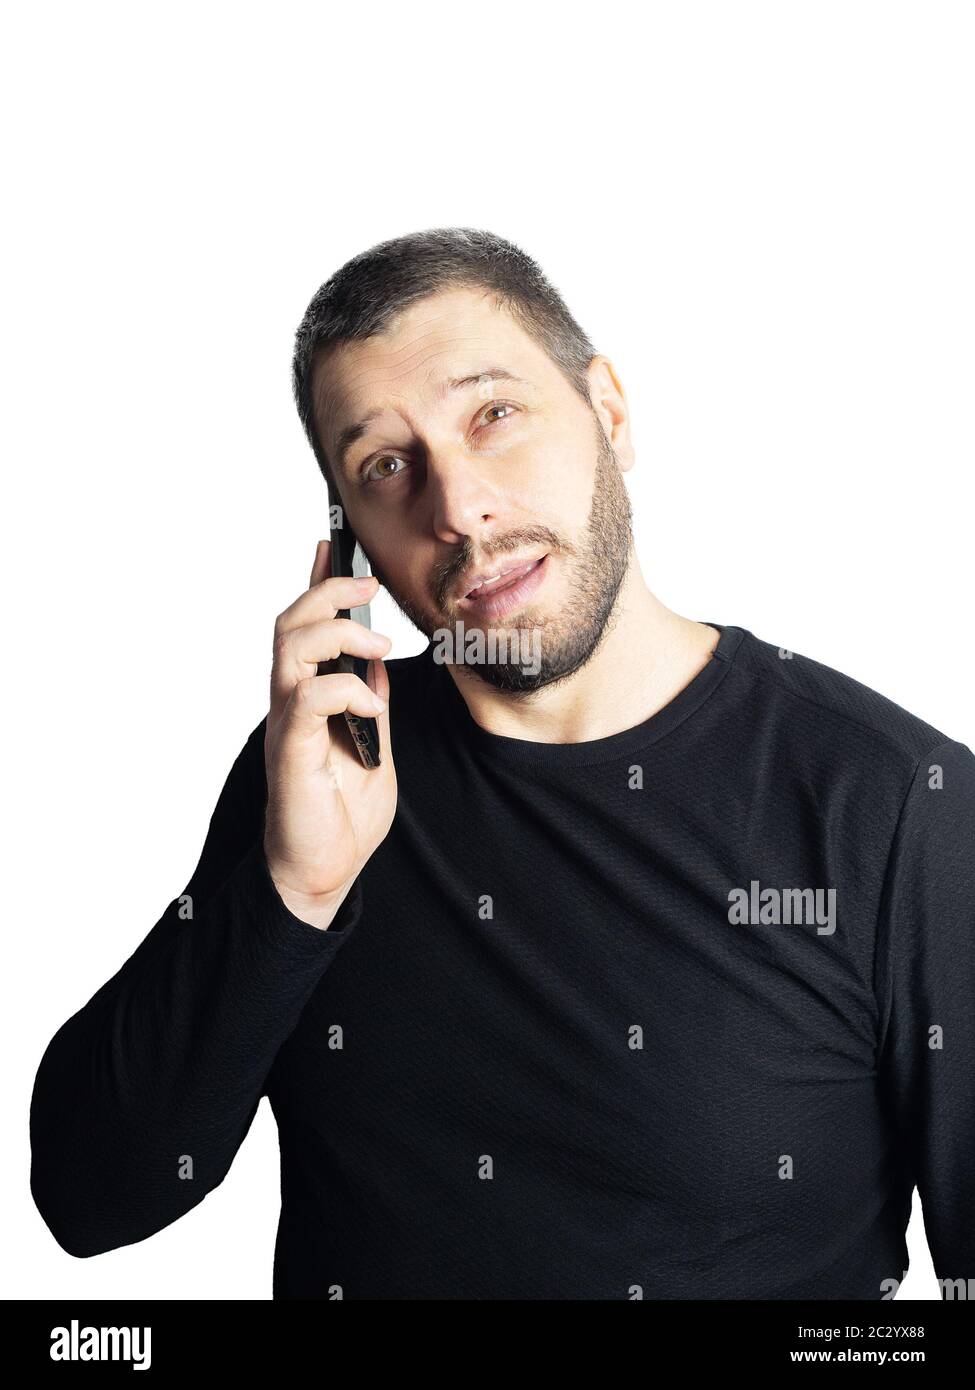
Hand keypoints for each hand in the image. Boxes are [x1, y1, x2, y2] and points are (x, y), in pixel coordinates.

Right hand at [263, 539, 396, 925]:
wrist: (321, 874)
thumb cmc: (341, 816)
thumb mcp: (372, 745)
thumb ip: (369, 703)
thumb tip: (377, 662)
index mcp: (307, 697)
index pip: (303, 625)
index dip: (315, 582)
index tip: (333, 545)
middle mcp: (288, 702)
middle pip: (289, 622)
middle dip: (328, 591)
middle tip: (369, 588)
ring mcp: (286, 724)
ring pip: (290, 647)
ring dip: (338, 633)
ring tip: (379, 646)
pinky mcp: (291, 751)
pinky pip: (308, 697)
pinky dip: (346, 690)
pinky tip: (372, 708)